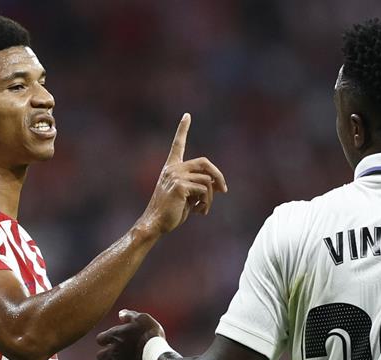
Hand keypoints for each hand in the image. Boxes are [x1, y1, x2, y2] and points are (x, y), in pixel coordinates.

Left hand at [96, 309, 165, 359]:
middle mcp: (113, 351)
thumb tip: (120, 314)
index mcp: (114, 336)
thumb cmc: (151, 334)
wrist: (158, 355)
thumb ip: (130, 315)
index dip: (105, 340)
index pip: (99, 339)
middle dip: (106, 355)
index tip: (112, 340)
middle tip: (115, 353)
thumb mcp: (143, 319)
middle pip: (99, 356)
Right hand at [137, 113, 227, 235]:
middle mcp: (172, 169)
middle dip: (218, 175)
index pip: (177, 145)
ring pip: (207, 181)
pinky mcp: (180, 186)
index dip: (182, 129)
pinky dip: (206, 203)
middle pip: (204, 162)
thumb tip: (219, 185)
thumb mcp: (187, 196)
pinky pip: (204, 190)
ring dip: (210, 198)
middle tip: (224, 190)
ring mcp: (175, 176)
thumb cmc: (172, 212)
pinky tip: (199, 212)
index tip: (187, 115)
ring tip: (203, 209)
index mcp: (171, 168)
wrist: (156, 224)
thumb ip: (200, 186)